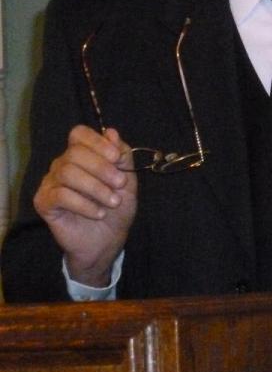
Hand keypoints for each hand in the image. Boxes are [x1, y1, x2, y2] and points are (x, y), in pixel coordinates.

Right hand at [32, 125, 137, 286]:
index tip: (117, 158)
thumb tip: (111, 132)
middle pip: (74, 152)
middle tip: (121, 184)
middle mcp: (62, 164)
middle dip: (102, 167)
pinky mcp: (43, 202)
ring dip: (96, 187)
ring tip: (113, 202)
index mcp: (82, 154)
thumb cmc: (116, 206)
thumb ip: (122, 156)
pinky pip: (60, 195)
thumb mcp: (128, 179)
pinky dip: (84, 204)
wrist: (107, 239)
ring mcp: (51, 182)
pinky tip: (99, 213)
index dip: (97, 142)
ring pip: (67, 172)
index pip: (79, 134)